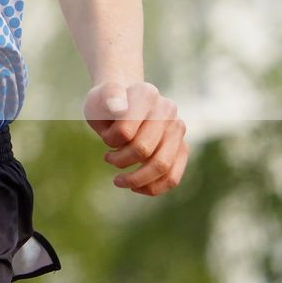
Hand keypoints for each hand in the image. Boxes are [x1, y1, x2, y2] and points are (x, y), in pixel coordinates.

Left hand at [85, 81, 187, 195]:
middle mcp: (167, 109)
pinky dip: (153, 188)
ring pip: (161, 166)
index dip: (110, 139)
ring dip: (136, 179)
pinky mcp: (182, 148)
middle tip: (108, 158)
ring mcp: (178, 129)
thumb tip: (119, 109)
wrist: (123, 103)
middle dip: (121, 160)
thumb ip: (109, 97)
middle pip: (144, 149)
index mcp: (146, 94)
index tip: (104, 137)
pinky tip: (135, 188)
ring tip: (118, 180)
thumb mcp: (99, 96)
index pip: (126, 130)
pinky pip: (172, 177)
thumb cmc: (107, 103)